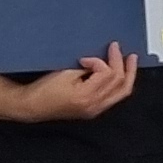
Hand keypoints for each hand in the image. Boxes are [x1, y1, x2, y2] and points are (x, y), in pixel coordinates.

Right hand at [19, 45, 138, 122]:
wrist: (32, 106)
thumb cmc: (44, 90)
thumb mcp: (65, 74)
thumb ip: (87, 68)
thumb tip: (100, 63)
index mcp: (87, 97)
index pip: (107, 74)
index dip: (99, 61)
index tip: (85, 58)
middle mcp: (94, 106)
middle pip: (120, 83)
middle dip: (123, 65)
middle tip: (124, 52)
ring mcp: (95, 110)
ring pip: (122, 92)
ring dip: (128, 75)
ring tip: (131, 61)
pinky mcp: (93, 110)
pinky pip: (115, 97)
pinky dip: (120, 84)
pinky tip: (121, 75)